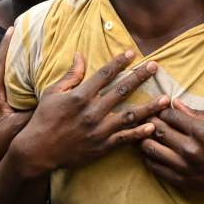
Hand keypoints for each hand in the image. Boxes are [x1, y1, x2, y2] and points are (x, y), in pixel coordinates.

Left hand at [0, 29, 31, 179]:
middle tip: (16, 36)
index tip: (12, 28)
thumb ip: (32, 112)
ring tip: (18, 54)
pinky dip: (5, 78)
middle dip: (5, 49)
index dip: (6, 44)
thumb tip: (50, 99)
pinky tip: (15, 82)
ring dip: (5, 62)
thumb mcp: (14, 128)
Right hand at [11, 51, 166, 175]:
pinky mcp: (102, 146)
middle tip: (156, 66)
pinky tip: (153, 126)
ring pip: (129, 116)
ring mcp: (99, 130)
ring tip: (165, 99)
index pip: (104, 74)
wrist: (38, 151)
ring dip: (149, 106)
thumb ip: (70, 75)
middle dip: (140, 77)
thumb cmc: (44, 119)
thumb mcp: (52, 93)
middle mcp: (92, 111)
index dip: (119, 62)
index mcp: (80, 96)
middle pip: (121, 90)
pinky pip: (125, 138)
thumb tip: (80, 54)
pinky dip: (140, 133)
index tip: (132, 52)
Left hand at [140, 100, 203, 197]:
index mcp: (201, 131)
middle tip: (148, 118)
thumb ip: (196, 111)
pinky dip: (148, 157)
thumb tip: (175, 103)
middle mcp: (190, 149)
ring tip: (146, 134)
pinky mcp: (180, 180)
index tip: (160, 109)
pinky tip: (152, 150)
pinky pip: (154, 167)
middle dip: (150, 121)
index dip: (161, 110)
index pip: (169, 115)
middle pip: (157, 130)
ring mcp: (183, 166)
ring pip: (151, 149)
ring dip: (145, 139)